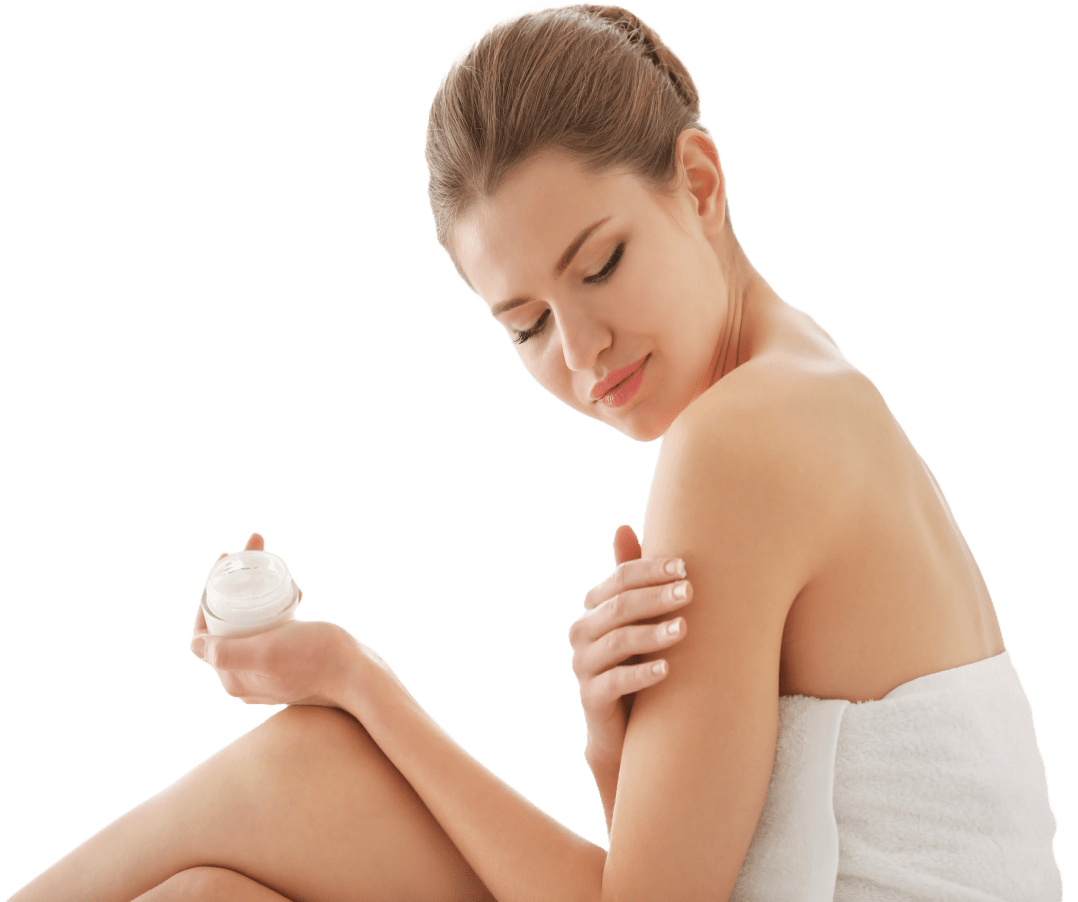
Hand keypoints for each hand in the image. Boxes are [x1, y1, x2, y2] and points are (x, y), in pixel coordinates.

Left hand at [189, 531, 354, 708]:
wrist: (360, 675)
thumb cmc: (319, 659)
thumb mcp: (270, 651)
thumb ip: (228, 654)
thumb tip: (194, 644)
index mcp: (234, 677)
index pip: (207, 631)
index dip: (210, 594)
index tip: (226, 564)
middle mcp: (245, 677)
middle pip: (228, 623)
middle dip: (234, 583)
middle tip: (251, 551)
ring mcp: (266, 672)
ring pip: (249, 623)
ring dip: (256, 591)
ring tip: (272, 563)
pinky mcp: (286, 664)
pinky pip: (270, 630)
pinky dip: (276, 607)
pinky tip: (293, 592)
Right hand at [567, 523, 691, 765]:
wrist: (625, 725)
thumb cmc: (636, 659)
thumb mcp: (637, 618)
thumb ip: (632, 578)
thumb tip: (622, 526)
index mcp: (594, 607)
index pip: (620, 579)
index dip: (650, 570)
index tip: (685, 567)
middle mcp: (583, 631)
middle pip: (619, 607)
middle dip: (655, 597)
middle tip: (689, 592)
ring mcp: (583, 665)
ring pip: (616, 642)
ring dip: (651, 633)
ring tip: (683, 629)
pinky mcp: (591, 698)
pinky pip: (614, 683)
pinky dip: (641, 675)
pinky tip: (667, 670)